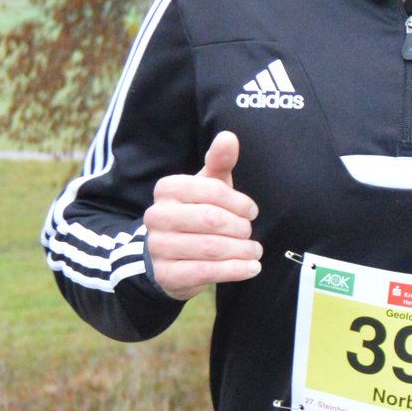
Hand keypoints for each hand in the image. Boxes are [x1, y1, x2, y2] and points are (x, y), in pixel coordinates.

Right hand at [142, 131, 261, 300]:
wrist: (169, 256)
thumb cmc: (196, 214)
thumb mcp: (207, 186)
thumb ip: (219, 162)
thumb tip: (228, 136)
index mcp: (167, 188)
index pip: (212, 190)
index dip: (239, 202)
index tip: (251, 212)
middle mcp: (157, 215)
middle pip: (212, 219)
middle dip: (240, 228)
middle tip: (250, 233)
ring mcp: (159, 246)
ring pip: (211, 248)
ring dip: (241, 251)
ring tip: (254, 250)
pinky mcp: (167, 274)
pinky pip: (206, 272)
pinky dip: (235, 271)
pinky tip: (251, 268)